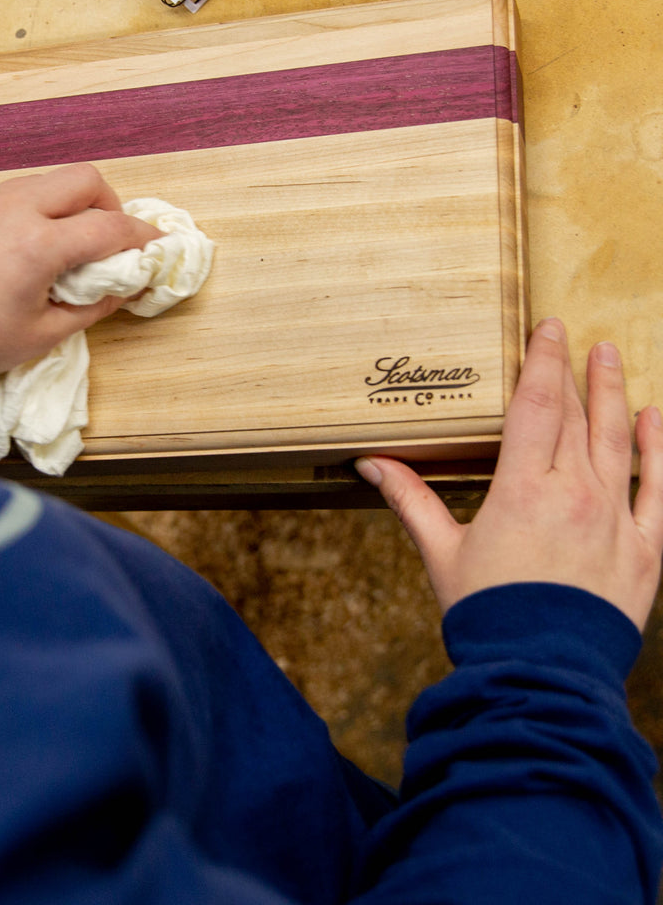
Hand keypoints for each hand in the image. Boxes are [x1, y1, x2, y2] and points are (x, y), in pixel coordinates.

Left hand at [0, 164, 162, 379]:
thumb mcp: (40, 336)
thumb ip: (91, 307)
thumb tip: (121, 289)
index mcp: (40, 244)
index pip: (111, 227)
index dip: (142, 237)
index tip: (156, 247)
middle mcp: (13, 208)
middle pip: (82, 178)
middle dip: (106, 204)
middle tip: (106, 238)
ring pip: (39, 183)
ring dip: (61, 206)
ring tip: (56, 246)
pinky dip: (18, 217)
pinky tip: (2, 254)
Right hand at [356, 319, 662, 629]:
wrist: (540, 675)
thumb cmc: (487, 614)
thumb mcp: (441, 553)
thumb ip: (411, 500)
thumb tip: (370, 463)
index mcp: (523, 490)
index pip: (537, 407)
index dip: (542, 362)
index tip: (547, 329)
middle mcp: (576, 494)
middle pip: (577, 417)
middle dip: (574, 372)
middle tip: (574, 337)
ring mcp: (616, 519)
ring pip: (619, 441)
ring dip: (616, 395)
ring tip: (611, 357)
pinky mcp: (644, 550)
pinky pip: (659, 490)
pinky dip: (660, 452)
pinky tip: (657, 420)